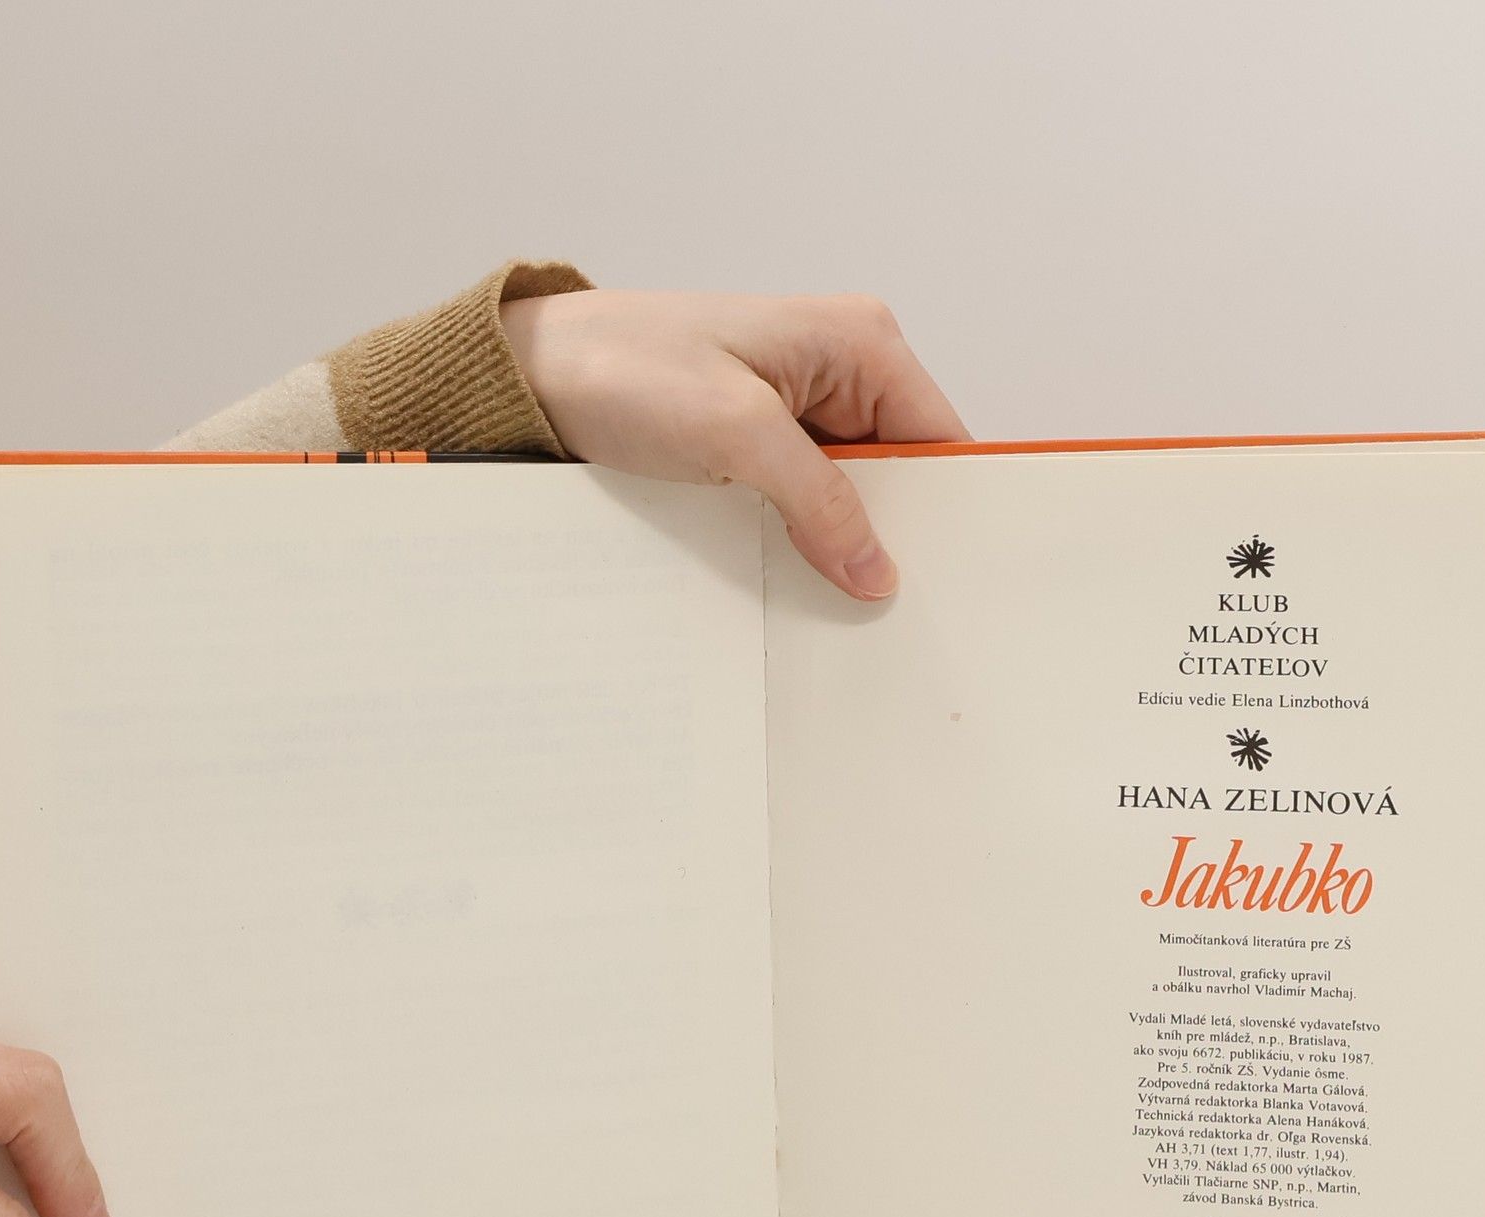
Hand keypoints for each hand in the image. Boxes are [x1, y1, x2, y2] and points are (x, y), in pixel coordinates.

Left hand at [500, 289, 968, 600]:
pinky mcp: (761, 447)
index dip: (949, 512)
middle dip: (892, 537)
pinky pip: (805, 506)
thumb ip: (820, 500)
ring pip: (852, 499)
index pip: (941, 439)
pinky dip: (802, 542)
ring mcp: (801, 413)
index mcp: (859, 342)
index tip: (948, 580)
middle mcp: (841, 371)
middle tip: (883, 607)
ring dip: (841, 546)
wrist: (535, 377)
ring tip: (838, 601)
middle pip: (904, 475)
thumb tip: (878, 570)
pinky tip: (797, 579)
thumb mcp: (736, 434)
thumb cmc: (624, 368)